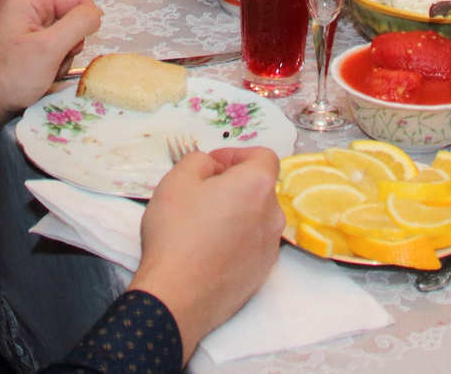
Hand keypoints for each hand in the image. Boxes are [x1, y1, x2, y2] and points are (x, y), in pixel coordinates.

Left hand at [0, 0, 100, 123]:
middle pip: (69, 17)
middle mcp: (23, 5)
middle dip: (68, 44)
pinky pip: (49, 46)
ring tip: (43, 72)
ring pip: (62, 35)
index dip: (85, 22)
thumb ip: (78, 25)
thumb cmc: (9, 76)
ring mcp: (21, 24)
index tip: (74, 47)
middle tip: (52, 61)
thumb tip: (97, 14)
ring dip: (60, 56)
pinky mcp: (20, 41)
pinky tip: (37, 75)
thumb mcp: (49, 48)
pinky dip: (49, 62)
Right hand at [130, 147, 283, 360]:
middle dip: (235, 184)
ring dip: (237, 213)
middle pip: (259, 189)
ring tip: (204, 224)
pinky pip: (253, 245)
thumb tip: (213, 168)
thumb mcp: (177, 179)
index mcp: (257, 186)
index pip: (263, 157)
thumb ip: (200, 161)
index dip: (237, 155)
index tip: (213, 165)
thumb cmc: (177, 232)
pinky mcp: (261, 274)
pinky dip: (237, 240)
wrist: (177, 296)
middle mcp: (273, 215)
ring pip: (256, 218)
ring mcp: (270, 248)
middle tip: (202, 193)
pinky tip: (209, 250)